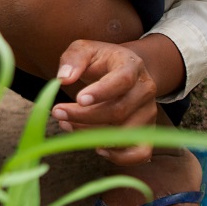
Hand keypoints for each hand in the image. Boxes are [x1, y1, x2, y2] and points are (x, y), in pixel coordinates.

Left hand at [50, 39, 161, 165]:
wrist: (124, 70)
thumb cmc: (101, 60)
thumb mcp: (84, 49)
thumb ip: (73, 59)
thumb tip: (64, 78)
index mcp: (132, 65)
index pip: (122, 80)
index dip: (102, 92)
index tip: (78, 99)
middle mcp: (145, 90)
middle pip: (119, 110)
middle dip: (84, 116)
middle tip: (58, 113)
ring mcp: (148, 112)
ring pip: (123, 132)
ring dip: (92, 133)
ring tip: (67, 125)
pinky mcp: (146, 131)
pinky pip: (140, 152)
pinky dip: (119, 156)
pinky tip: (97, 148)